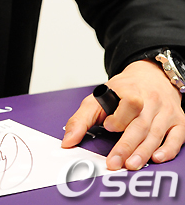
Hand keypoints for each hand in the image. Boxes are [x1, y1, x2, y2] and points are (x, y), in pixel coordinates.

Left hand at [61, 60, 184, 169]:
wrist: (150, 75)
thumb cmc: (124, 90)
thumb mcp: (99, 97)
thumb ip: (82, 118)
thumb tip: (68, 142)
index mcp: (130, 90)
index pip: (130, 102)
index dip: (120, 116)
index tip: (108, 126)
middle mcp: (150, 100)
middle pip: (140, 124)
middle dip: (127, 145)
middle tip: (114, 162)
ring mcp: (165, 111)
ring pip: (156, 133)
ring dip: (143, 152)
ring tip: (130, 165)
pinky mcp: (178, 121)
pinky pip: (177, 137)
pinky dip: (169, 149)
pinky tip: (157, 158)